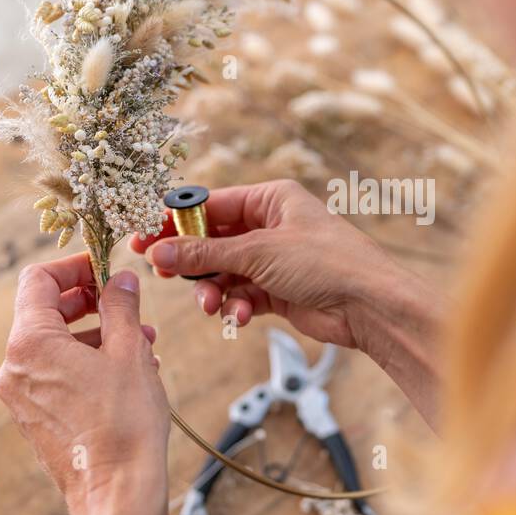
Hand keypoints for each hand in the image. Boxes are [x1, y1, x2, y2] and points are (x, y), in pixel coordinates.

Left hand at [0, 254, 169, 508]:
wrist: (117, 492)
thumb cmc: (124, 424)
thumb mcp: (130, 351)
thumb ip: (121, 306)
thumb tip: (119, 280)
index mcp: (30, 344)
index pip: (38, 281)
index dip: (74, 267)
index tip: (105, 269)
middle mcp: (14, 368)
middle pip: (44, 312)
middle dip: (89, 302)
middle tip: (125, 302)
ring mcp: (20, 397)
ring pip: (54, 346)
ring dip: (95, 335)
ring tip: (142, 342)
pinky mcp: (34, 418)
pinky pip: (56, 375)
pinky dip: (86, 363)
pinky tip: (128, 372)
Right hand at [130, 179, 394, 348]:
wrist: (369, 305)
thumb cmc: (327, 263)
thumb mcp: (259, 252)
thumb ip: (206, 253)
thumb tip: (160, 252)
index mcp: (271, 199)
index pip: (211, 204)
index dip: (176, 220)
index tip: (145, 235)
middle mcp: (271, 226)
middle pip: (213, 239)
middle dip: (190, 260)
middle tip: (160, 272)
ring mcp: (275, 260)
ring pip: (225, 272)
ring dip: (213, 289)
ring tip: (212, 304)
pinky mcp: (279, 291)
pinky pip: (242, 296)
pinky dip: (236, 306)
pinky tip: (239, 315)